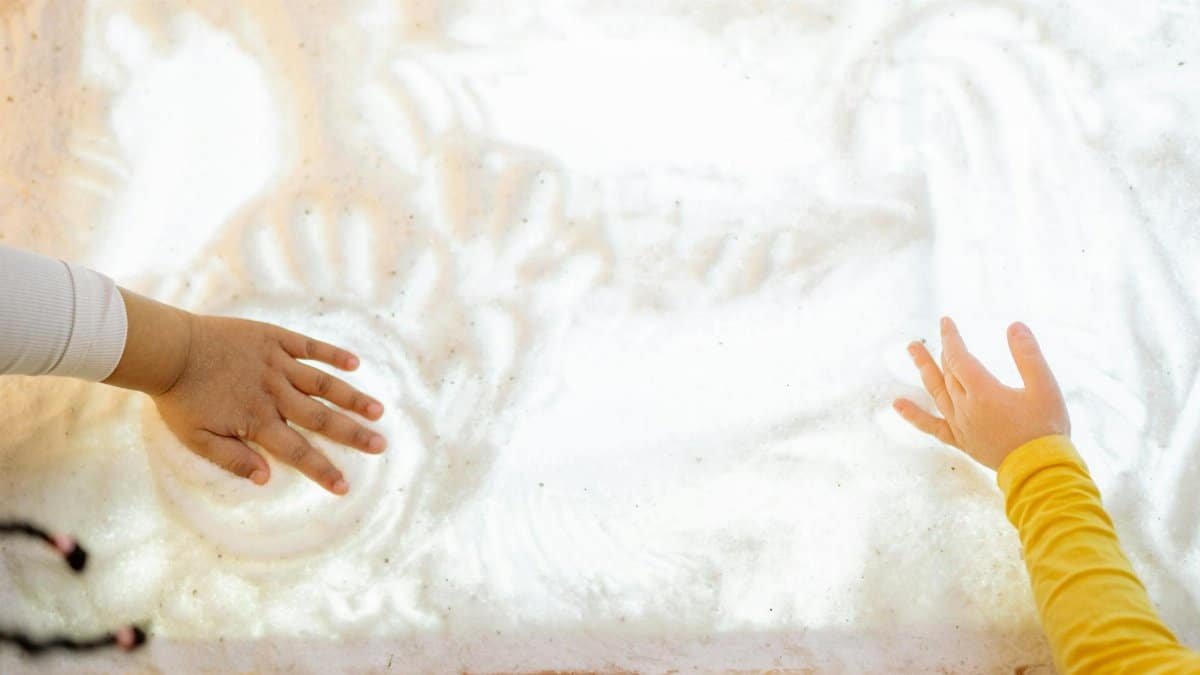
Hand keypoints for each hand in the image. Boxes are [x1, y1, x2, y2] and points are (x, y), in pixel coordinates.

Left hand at [151, 314, 386, 494]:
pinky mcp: (274, 339)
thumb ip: (233, 459)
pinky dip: (333, 355)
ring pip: (323, 383)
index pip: (298, 452)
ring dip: (352, 397)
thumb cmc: (180, 398)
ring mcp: (277, 364)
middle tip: (380, 445)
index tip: (344, 486)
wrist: (168, 349)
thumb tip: (266, 479)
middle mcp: (275, 394)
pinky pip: (310, 347)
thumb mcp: (197, 439)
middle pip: (322, 418)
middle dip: (353, 435)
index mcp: (258, 421)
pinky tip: (354, 364)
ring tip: (378, 410)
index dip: (322, 471)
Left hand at [892, 317, 1069, 469]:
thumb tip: (1014, 326)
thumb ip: (1028, 355)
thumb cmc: (1046, 428)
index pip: (959, 357)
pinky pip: (932, 426)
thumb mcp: (1045, 386)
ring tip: (911, 350)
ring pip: (936, 392)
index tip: (945, 322)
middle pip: (947, 372)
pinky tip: (898, 405)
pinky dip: (914, 415)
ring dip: (924, 370)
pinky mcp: (961, 440)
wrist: (1040, 470)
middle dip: (939, 351)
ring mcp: (960, 424)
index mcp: (983, 391)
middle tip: (929, 334)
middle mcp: (965, 406)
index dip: (951, 338)